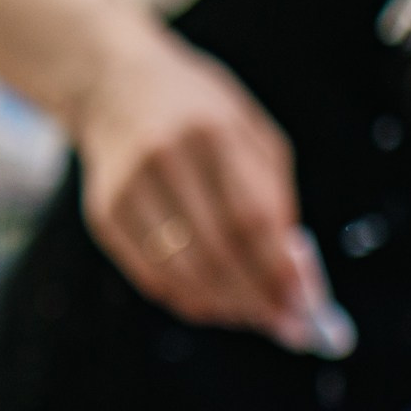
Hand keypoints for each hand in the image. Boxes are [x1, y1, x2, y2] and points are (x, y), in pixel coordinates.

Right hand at [69, 19, 300, 333]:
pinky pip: (150, 275)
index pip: (250, 218)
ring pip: (181, 272)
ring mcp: (127, 190)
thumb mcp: (250, 133)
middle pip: (216, 253)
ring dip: (224, 305)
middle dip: (257, 298)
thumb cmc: (198, 112)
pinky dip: (187, 298)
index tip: (306, 304)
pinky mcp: (104, 215)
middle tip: (286, 323)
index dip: (278, 269)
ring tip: (254, 315)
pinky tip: (214, 301)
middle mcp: (163, 160)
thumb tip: (290, 273)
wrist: (114, 87)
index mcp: (211, 132)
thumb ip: (273, 196)